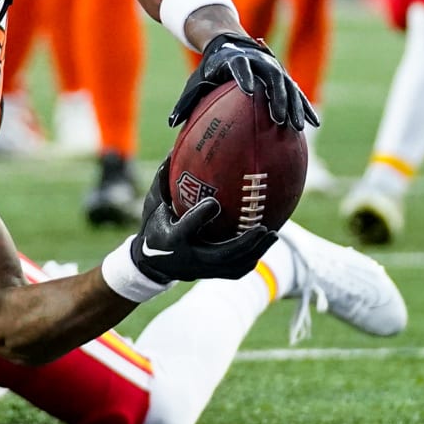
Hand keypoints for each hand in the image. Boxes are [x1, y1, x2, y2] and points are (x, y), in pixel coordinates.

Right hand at [131, 184, 276, 281]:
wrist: (151, 263)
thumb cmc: (155, 227)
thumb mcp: (153, 205)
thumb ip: (163, 181)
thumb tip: (173, 149)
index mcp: (171, 238)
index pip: (187, 228)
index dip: (200, 216)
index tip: (214, 202)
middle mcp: (188, 258)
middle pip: (221, 255)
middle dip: (244, 243)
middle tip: (263, 227)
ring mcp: (201, 270)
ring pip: (234, 265)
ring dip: (255, 251)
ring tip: (272, 234)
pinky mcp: (211, 274)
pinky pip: (236, 271)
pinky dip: (251, 258)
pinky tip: (264, 244)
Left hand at [170, 32, 318, 130]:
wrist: (228, 41)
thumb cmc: (210, 68)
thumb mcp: (196, 81)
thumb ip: (185, 101)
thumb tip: (171, 124)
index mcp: (235, 60)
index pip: (240, 68)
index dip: (244, 77)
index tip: (247, 91)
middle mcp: (258, 62)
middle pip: (272, 79)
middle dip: (276, 98)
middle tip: (277, 119)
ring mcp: (273, 68)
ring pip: (288, 87)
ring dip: (294, 106)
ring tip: (298, 126)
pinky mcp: (283, 76)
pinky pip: (296, 93)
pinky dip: (305, 106)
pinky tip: (314, 123)